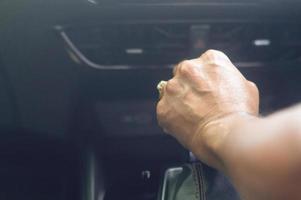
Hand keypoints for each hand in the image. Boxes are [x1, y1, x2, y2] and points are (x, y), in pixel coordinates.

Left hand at [156, 50, 258, 165]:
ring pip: (171, 92)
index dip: (203, 80)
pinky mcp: (163, 107)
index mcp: (210, 60)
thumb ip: (229, 79)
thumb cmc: (240, 114)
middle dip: (188, 87)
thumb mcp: (246, 87)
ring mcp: (173, 87)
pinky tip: (185, 126)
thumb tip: (224, 85)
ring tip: (193, 118)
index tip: (205, 90)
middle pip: (182, 75)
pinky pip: (165, 111)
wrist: (227, 135)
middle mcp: (188, 68)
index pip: (201, 65)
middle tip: (198, 104)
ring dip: (178, 102)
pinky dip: (172, 118)